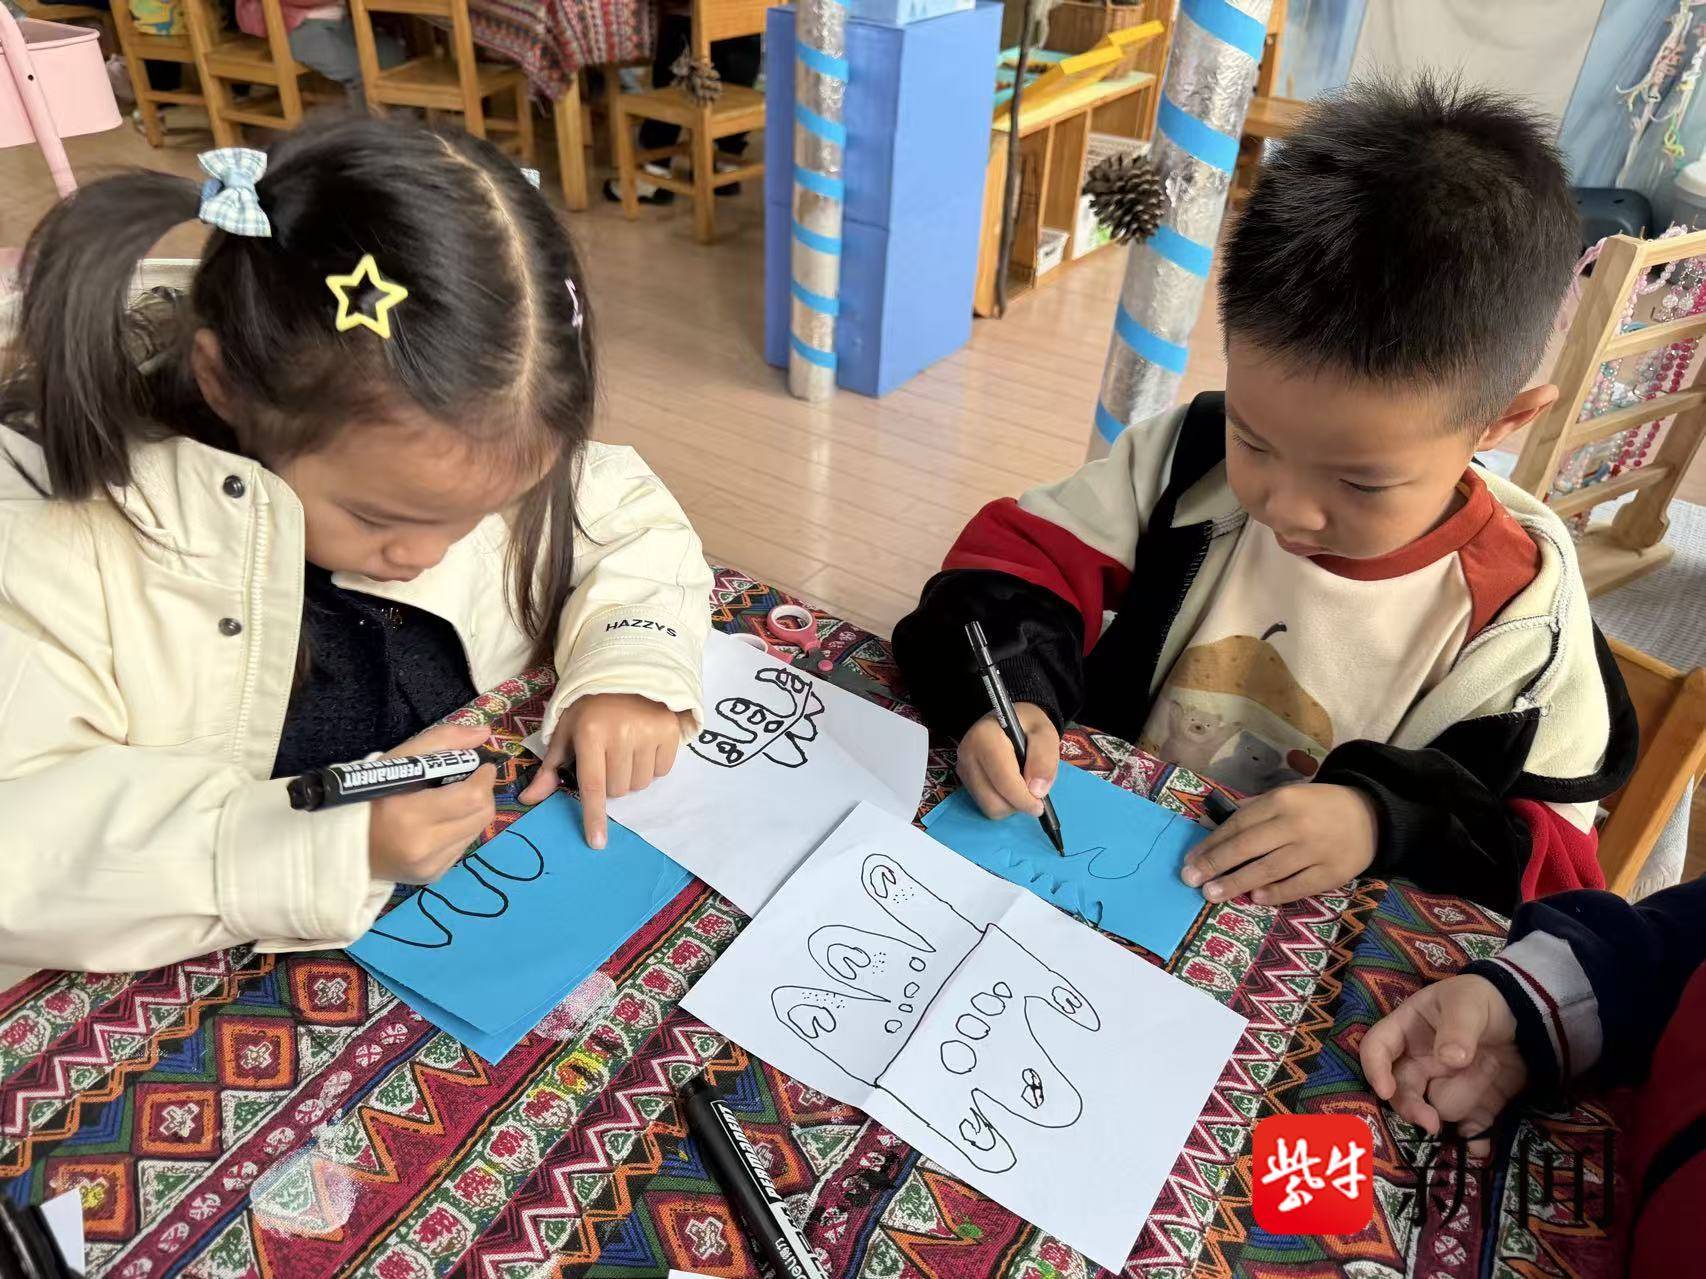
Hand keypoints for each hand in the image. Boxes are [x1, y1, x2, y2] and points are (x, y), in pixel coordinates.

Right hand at [367, 721, 497, 883]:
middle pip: (482, 815)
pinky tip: (439, 823)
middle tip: (468, 781)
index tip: (480, 765)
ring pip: (477, 831)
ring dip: (472, 812)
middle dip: (482, 793)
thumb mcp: (399, 759)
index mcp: (410, 814)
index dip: (483, 777)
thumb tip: (484, 732)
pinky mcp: (432, 876)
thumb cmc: (368, 794)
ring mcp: (429, 865)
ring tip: (450, 802)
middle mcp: (423, 846)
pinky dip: (459, 831)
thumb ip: (443, 741)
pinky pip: (463, 847)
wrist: (339, 842)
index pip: (472, 796)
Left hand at [519, 693, 683, 847]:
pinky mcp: (669, 730)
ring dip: (632, 776)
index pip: (592, 786)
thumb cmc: (589, 707)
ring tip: (626, 751)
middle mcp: (621, 734)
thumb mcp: (566, 733)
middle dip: (611, 783)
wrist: (625, 673)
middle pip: (618, 789)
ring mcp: (648, 732)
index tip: (597, 842)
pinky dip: (652, 766)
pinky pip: (662, 770)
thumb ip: (550, 769)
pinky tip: (643, 746)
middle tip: (608, 760)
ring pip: (641, 783)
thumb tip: (527, 800)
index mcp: (590, 734)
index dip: (594, 816)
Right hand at [956, 703, 1058, 819]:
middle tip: (1033, 792)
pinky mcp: (964, 779)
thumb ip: (1044, 759)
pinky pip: (985, 804)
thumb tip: (1036, 791)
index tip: (1040, 805)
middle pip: (993, 800)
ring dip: (1010, 805)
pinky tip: (1009, 786)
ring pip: (989, 807)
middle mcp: (967, 754)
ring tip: (1021, 785)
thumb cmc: (1028, 726)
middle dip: (1017, 803)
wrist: (1008, 721)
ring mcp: (963, 768)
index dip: (1023, 799)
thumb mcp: (1045, 733)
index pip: (1003, 780)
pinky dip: (1002, 802)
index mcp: (985, 737)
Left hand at [1181, 782, 1377, 905]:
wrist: (1372, 815)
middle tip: (1191, 880)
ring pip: (1269, 869)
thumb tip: (1218, 829)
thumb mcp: (1288, 795)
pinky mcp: (1332, 872)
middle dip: (1215, 865)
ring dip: (1237, 883)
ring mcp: (1315, 850)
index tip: (1190, 859)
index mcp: (1281, 801)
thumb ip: (1255, 809)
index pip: (1238, 825)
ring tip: (1212, 894)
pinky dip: (1275, 894)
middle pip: (1248, 847)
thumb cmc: (1319, 806)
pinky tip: (1255, 898)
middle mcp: (1295, 824)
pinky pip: (1298, 887)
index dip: (1212, 844)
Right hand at [1359, 973, 1526, 1154]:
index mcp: (1407, 1030)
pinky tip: (1481, 1144)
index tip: (1386, 1090)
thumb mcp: (1468, 1003)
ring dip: (1467, 1096)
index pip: (1376, 1049)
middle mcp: (1420, 1061)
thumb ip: (1458, 1029)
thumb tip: (1450, 1059)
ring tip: (1494, 1068)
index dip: (1375, 1069)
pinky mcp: (1473, 1103)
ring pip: (1439, 1106)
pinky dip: (1475, 1138)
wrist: (1525, 1014)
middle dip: (1412, 1108)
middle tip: (1431, 1123)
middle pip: (1401, 1091)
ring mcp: (1446, 1084)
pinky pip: (1468, 1128)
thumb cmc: (1484, 998)